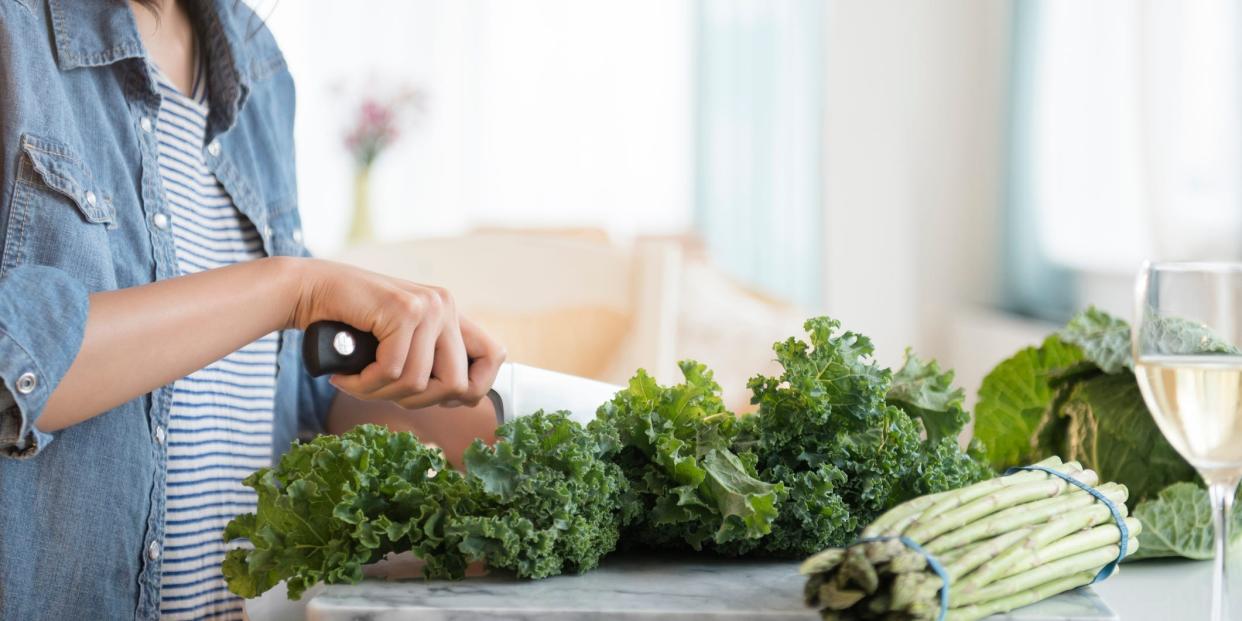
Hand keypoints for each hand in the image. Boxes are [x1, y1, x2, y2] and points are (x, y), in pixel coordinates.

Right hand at [286, 258, 505, 408]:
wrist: (309, 291)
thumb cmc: (349, 325)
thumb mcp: (400, 343)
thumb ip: (429, 360)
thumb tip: (461, 399)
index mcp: (450, 313)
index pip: (495, 356)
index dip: (472, 388)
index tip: (437, 397)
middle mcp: (445, 306)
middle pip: (458, 385)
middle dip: (419, 403)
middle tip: (385, 392)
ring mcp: (427, 307)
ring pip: (419, 384)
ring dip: (381, 394)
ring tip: (358, 382)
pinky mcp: (402, 311)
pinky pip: (393, 372)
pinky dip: (364, 385)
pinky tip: (346, 376)